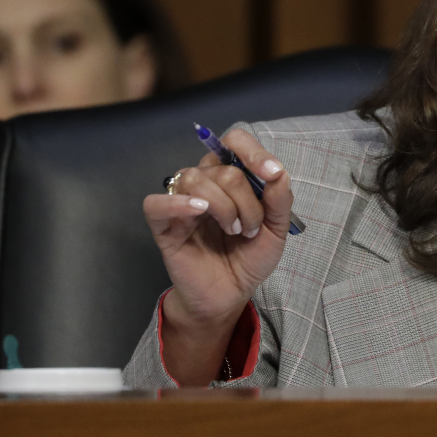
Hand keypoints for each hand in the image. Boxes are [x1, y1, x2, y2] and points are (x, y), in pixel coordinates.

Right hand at [142, 129, 292, 383]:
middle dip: (247, 200)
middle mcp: (205, 183)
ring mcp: (182, 203)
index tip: (271, 174)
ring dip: (224, 207)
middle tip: (251, 229)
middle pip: (223, 168)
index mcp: (231, 177)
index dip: (253, 152)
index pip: (235, 141)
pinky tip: (199, 211)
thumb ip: (280, 200)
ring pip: (195, 179)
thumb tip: (277, 171)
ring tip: (235, 231)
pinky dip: (177, 203)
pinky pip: (156, 203)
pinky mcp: (163, 227)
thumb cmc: (250, 259)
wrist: (231, 295)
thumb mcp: (276, 230)